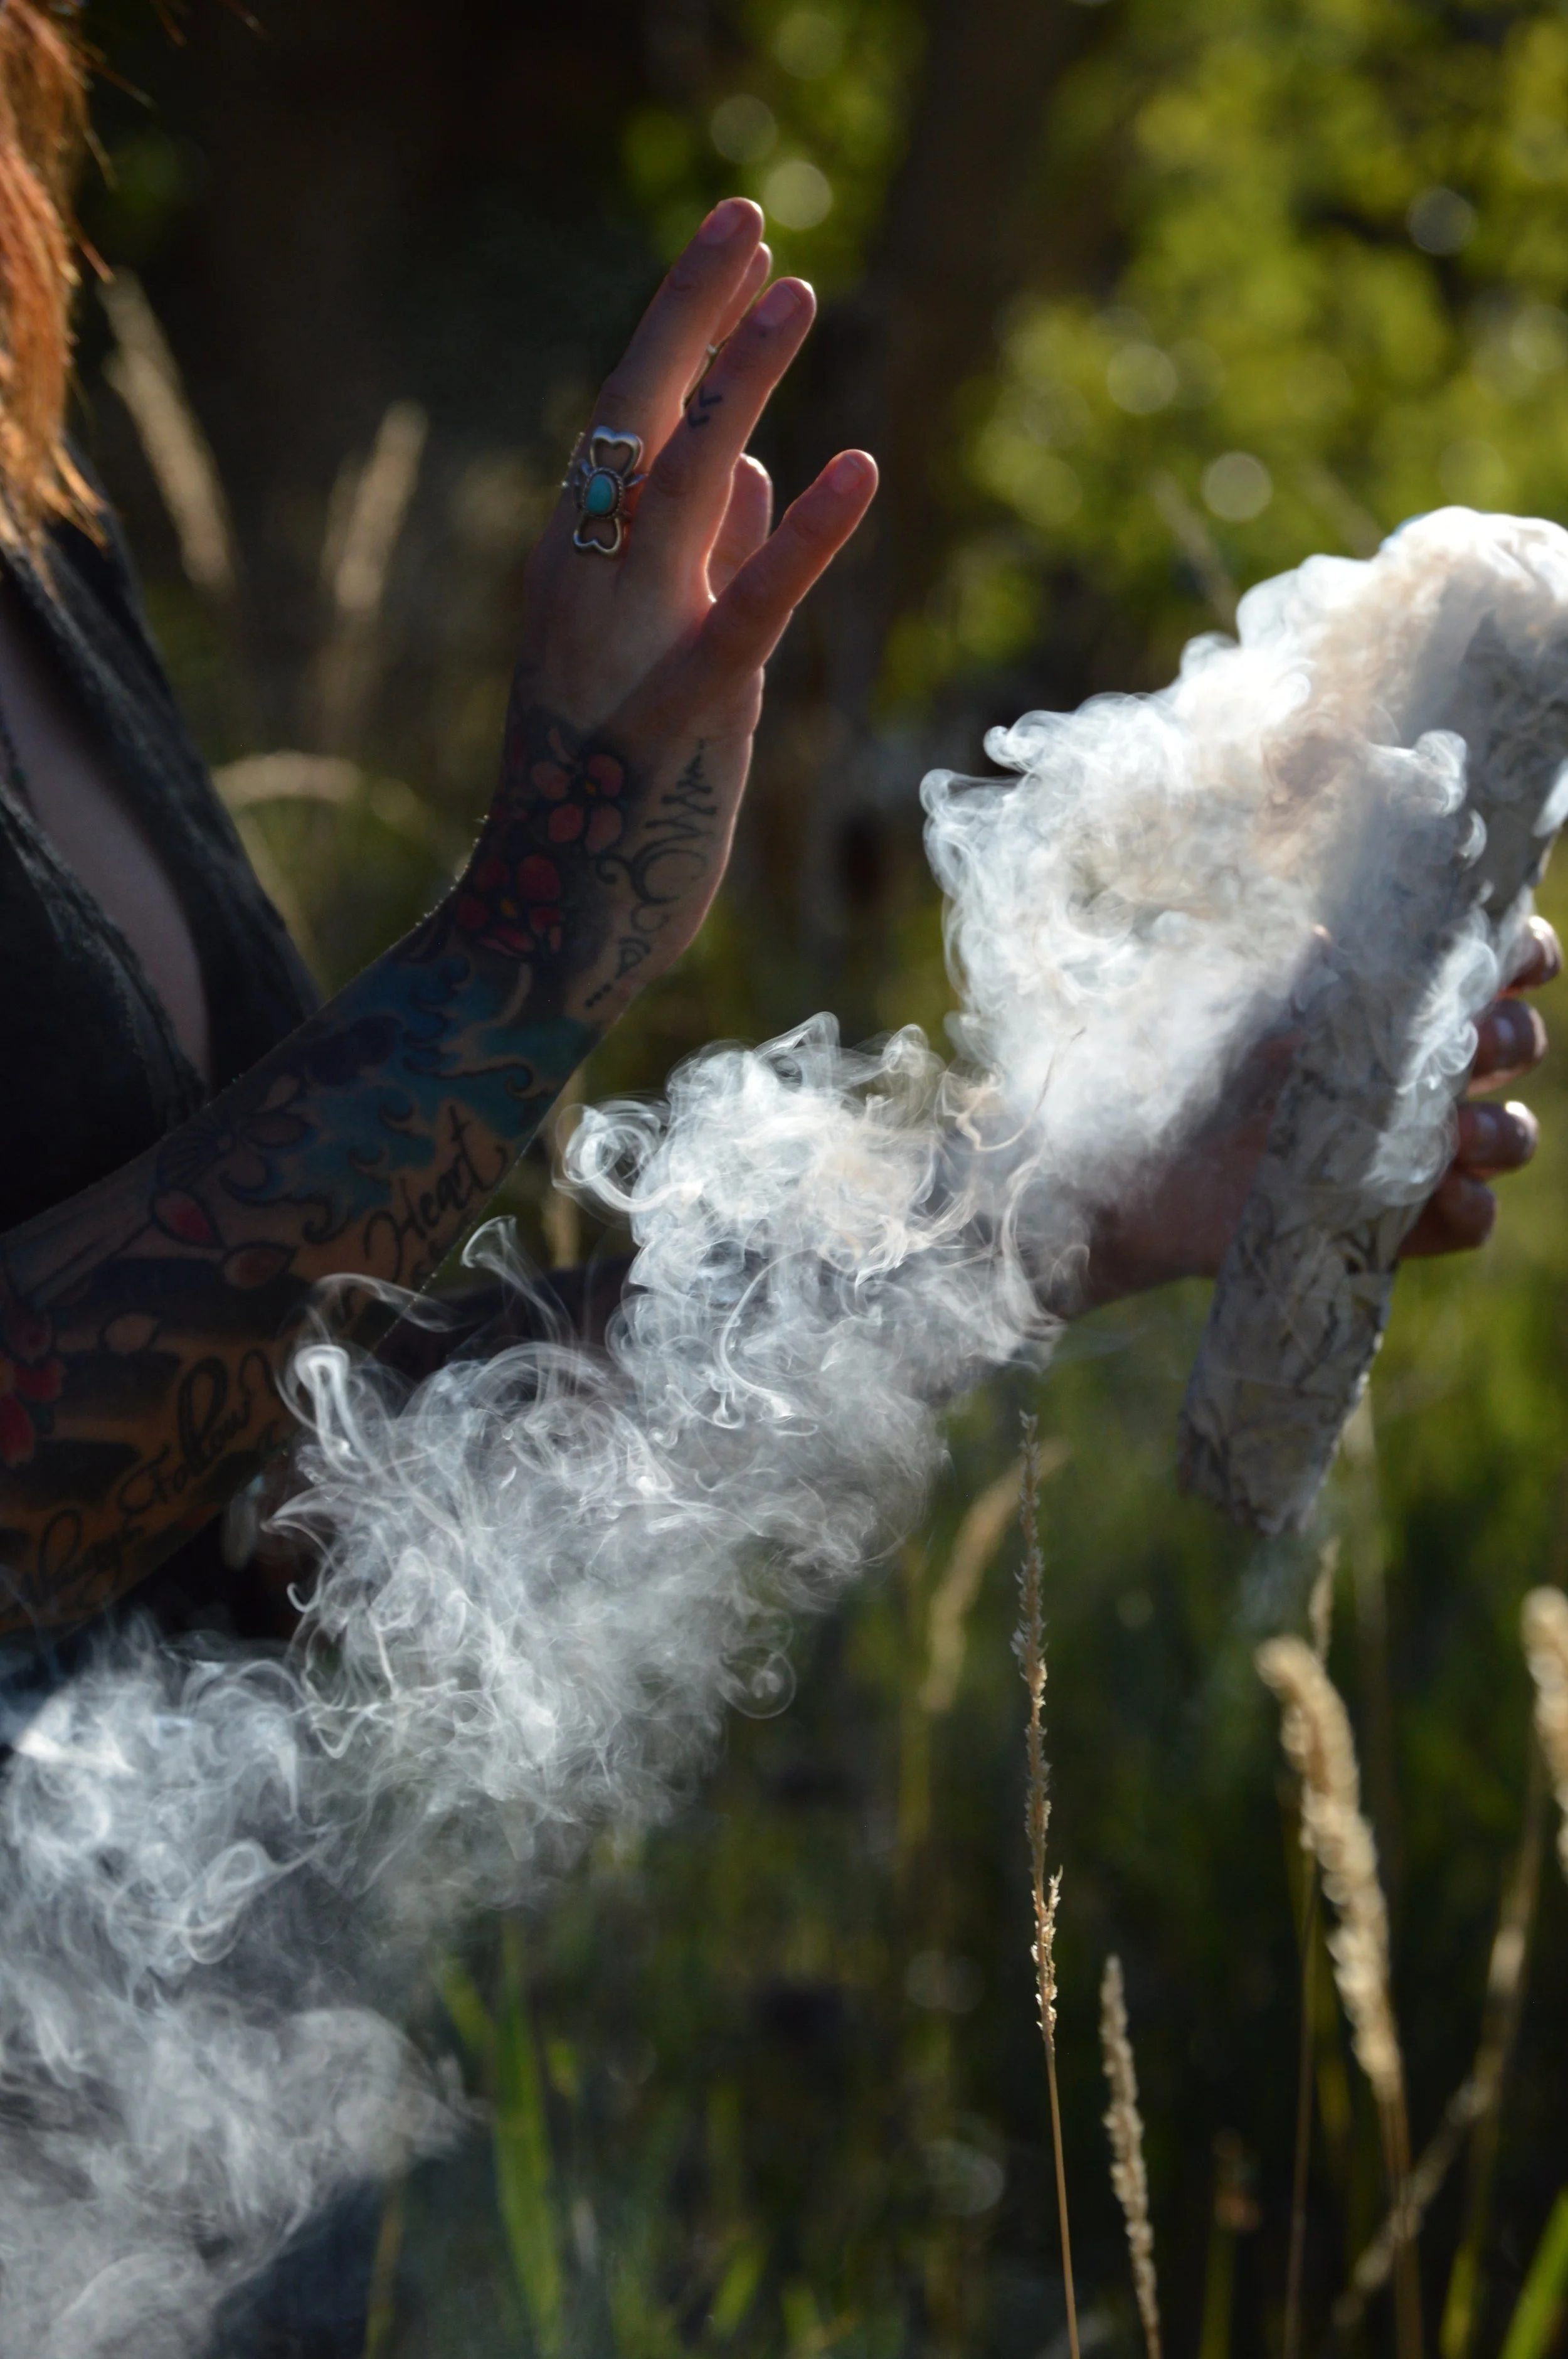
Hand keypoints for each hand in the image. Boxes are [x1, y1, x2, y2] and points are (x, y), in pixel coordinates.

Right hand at [459, 198, 876, 1031]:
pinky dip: (798, 539)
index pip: (627, 419)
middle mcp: (583, 589)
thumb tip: (761, 462)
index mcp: (577, 569)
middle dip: (692, 313)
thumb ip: (707, 561)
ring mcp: (620, 652)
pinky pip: (740, 614)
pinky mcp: (674, 722)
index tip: (740, 244)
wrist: (550, 930)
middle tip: (747, 211)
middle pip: (634, 420)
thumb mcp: (670, 657)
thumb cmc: (611, 798)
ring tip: (799, 294)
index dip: (687, 328)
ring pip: (675, 492)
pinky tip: (857, 468)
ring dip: (738, 387)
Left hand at [1085, 914, 1559, 1306]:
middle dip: (1512, 1038)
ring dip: (1501, 1127)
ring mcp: (1412, 1147)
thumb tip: (1336, 931)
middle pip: (1518, 1044)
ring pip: (1509, 1134)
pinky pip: (1471, 1218)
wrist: (1131, 1170)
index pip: (1496, 966)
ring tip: (1456, 1129)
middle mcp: (1416, 1071)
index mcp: (1393, 1004)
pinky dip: (1468, 1206)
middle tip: (1472, 1042)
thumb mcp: (1236, 1002)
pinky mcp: (1393, 1219)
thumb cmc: (1182, 1069)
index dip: (1522, 957)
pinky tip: (1439, 1191)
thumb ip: (1298, 966)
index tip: (1513, 960)